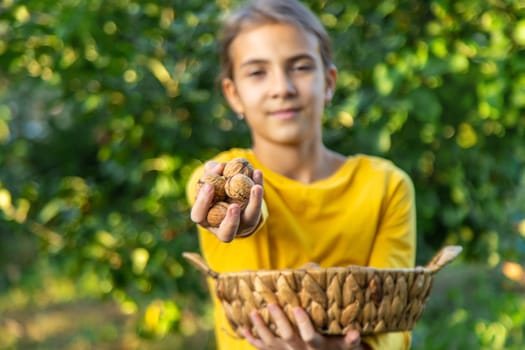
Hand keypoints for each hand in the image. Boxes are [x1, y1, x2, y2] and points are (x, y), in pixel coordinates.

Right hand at [190, 161, 263, 241]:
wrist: (229, 195)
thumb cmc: (212, 187)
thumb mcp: (207, 178)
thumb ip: (211, 172)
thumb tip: (221, 167)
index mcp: (204, 218)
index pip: (198, 215)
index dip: (203, 202)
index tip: (209, 185)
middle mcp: (221, 228)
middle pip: (226, 233)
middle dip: (231, 221)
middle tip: (234, 206)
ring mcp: (240, 225)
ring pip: (249, 220)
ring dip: (254, 204)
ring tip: (256, 187)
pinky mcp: (253, 218)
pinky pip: (259, 206)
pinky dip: (258, 188)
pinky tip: (257, 173)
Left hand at [243, 304, 369, 349]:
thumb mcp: (343, 347)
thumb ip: (350, 340)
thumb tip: (355, 332)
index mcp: (314, 344)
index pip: (309, 334)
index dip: (303, 323)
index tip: (298, 308)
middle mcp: (298, 349)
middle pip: (287, 335)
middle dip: (279, 320)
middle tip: (272, 304)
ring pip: (270, 341)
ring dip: (261, 327)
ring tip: (252, 313)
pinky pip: (261, 348)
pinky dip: (252, 339)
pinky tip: (243, 330)